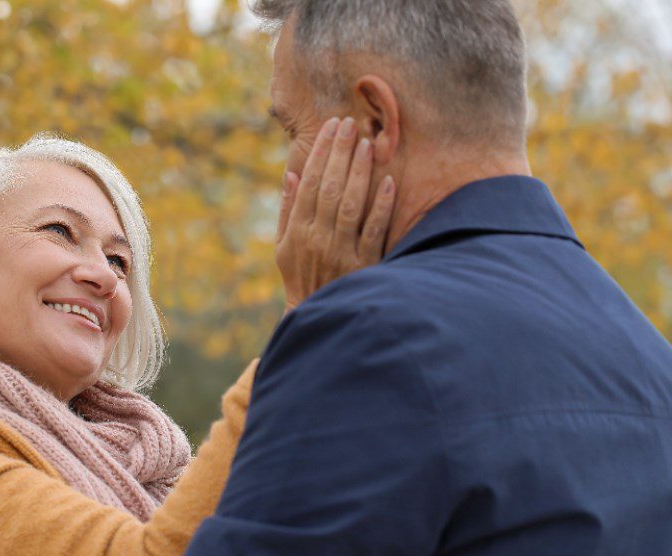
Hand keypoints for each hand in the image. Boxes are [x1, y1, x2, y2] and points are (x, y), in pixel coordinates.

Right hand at [275, 116, 395, 312]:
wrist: (316, 316)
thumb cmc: (299, 278)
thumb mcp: (283, 248)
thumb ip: (287, 211)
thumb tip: (291, 175)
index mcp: (296, 232)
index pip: (308, 184)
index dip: (320, 153)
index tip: (330, 128)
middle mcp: (317, 239)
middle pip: (329, 188)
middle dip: (340, 153)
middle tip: (350, 124)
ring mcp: (341, 252)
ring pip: (350, 204)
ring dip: (359, 172)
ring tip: (367, 144)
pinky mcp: (364, 265)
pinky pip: (374, 230)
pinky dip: (381, 206)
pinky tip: (388, 182)